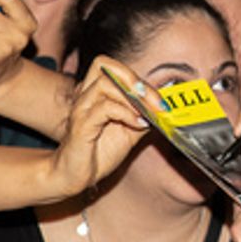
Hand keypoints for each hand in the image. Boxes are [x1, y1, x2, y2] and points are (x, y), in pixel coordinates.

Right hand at [46, 56, 154, 194]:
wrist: (75, 176)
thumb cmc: (99, 151)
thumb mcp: (131, 130)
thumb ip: (145, 115)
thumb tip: (165, 106)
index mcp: (96, 93)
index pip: (115, 67)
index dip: (139, 78)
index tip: (159, 99)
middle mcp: (85, 95)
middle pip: (105, 65)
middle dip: (136, 81)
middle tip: (155, 102)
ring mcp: (81, 109)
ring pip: (105, 84)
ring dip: (132, 97)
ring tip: (146, 114)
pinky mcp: (81, 126)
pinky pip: (105, 108)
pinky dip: (126, 113)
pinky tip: (138, 124)